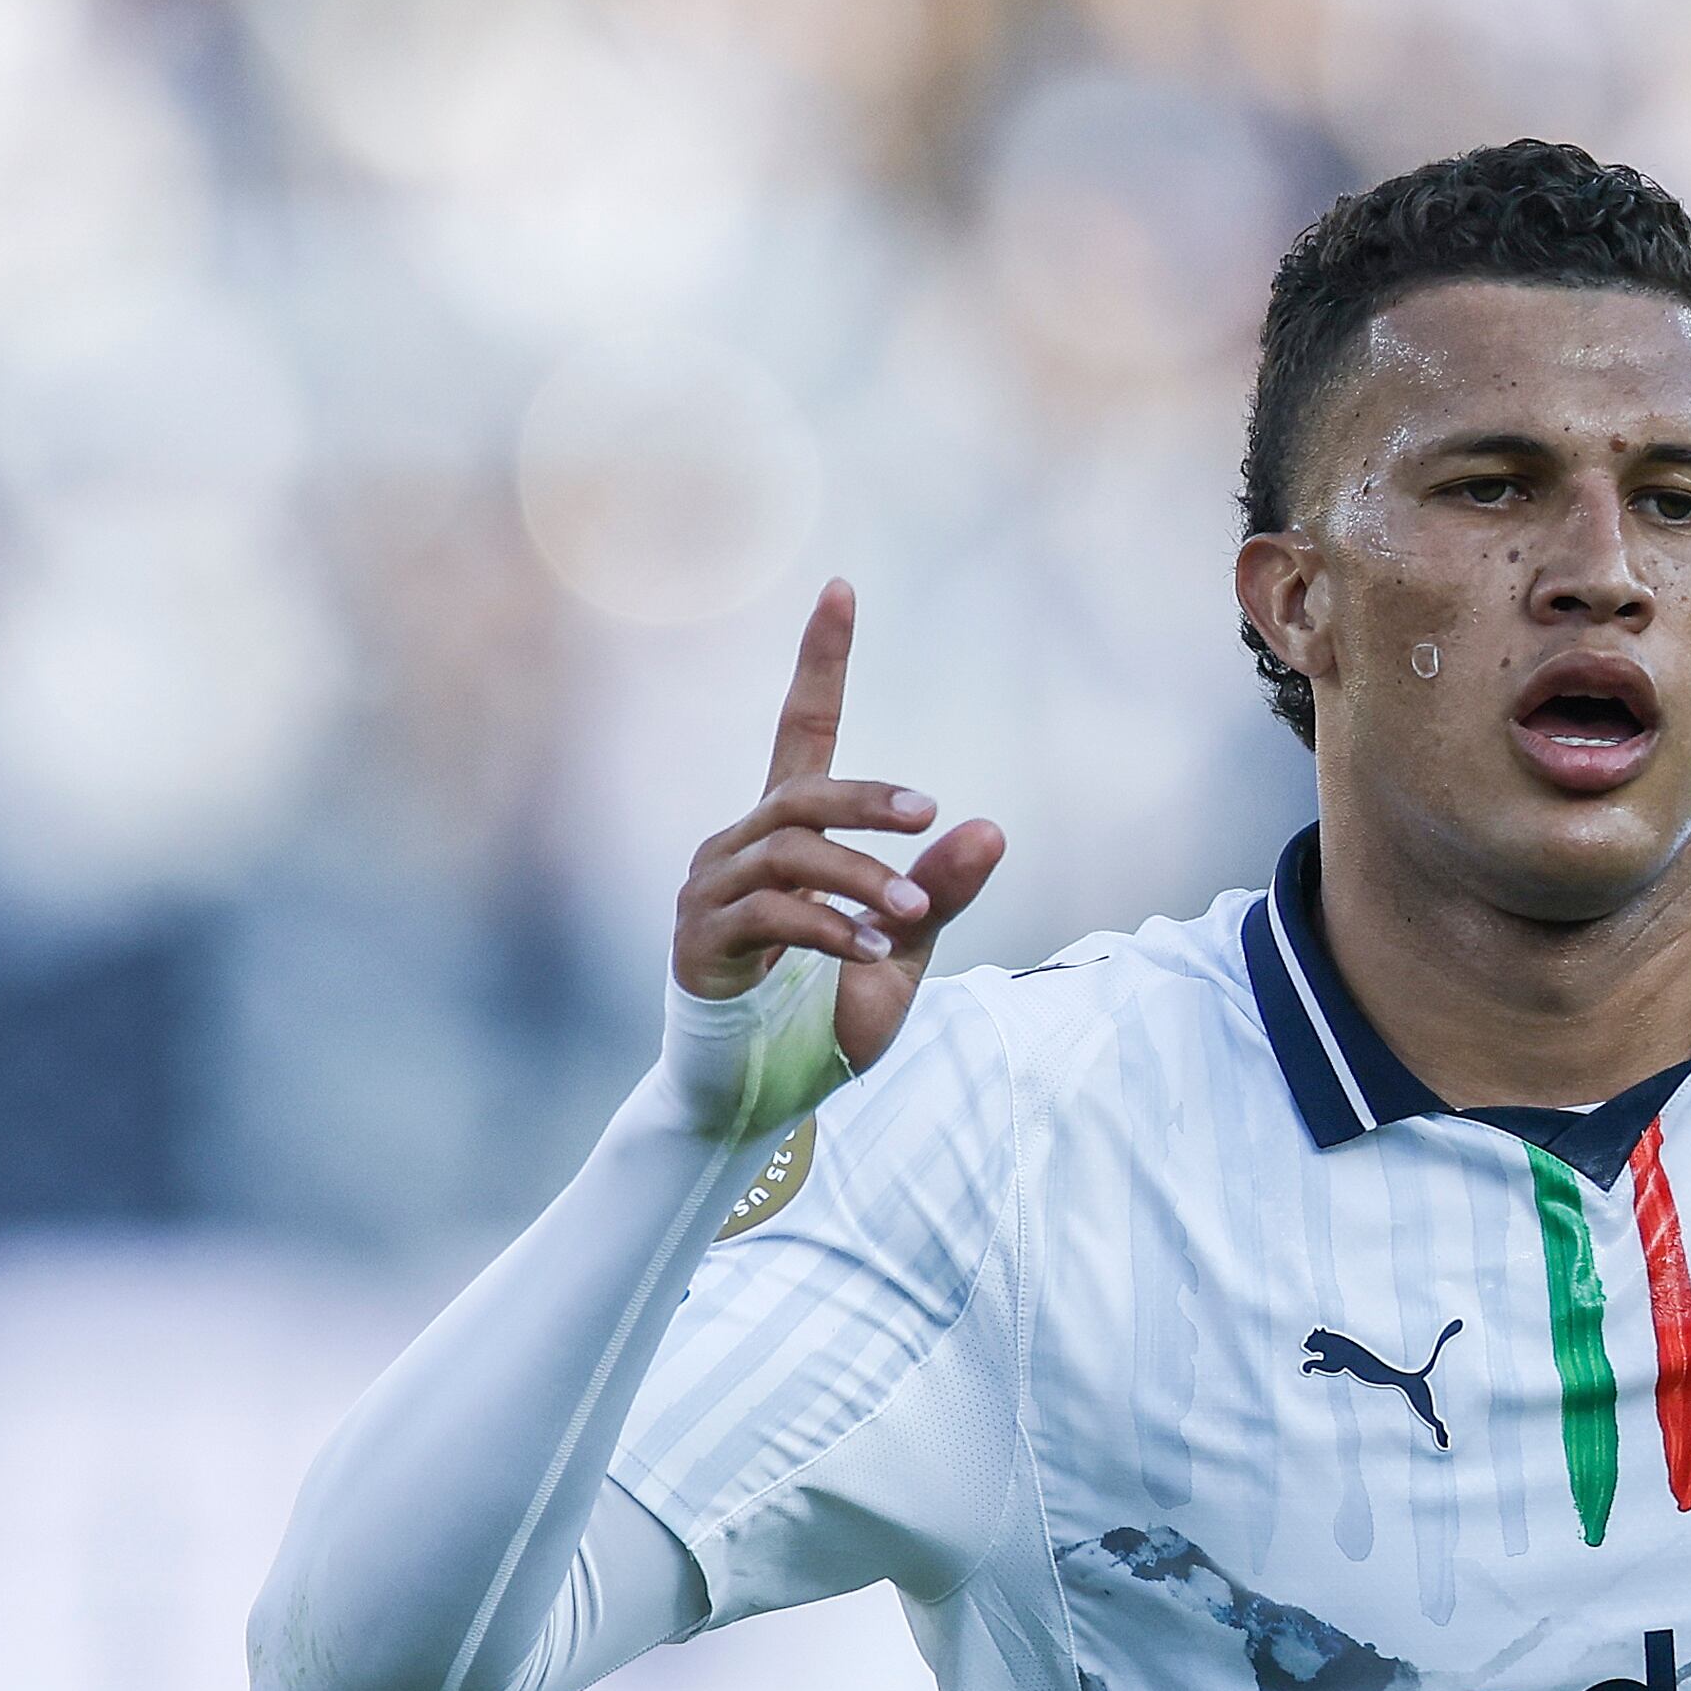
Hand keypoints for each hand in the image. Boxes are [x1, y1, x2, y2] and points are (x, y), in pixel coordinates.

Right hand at [675, 581, 1005, 1073]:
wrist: (765, 1101)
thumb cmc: (828, 1018)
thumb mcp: (904, 951)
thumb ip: (939, 894)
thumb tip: (991, 827)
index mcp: (788, 835)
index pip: (801, 727)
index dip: (819, 660)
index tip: (842, 588)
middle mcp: (739, 846)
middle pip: (802, 793)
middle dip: (868, 801)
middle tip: (929, 817)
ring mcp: (711, 891)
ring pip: (789, 852)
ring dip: (858, 878)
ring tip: (909, 917)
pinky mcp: (699, 941)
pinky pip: (768, 914)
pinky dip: (828, 929)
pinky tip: (874, 952)